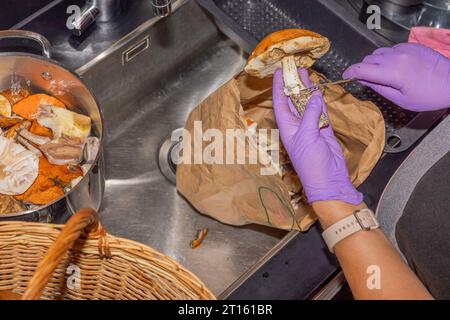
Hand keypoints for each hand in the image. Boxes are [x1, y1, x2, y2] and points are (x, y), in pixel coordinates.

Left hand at [273, 68, 362, 204]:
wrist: (328, 179)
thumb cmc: (311, 162)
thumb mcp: (307, 135)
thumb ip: (310, 114)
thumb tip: (314, 96)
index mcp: (287, 127)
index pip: (280, 102)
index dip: (278, 87)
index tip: (278, 71)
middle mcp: (296, 125)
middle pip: (293, 100)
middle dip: (293, 84)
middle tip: (294, 67)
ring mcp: (310, 126)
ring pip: (307, 103)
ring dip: (306, 89)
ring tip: (306, 73)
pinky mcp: (323, 129)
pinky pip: (320, 111)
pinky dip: (320, 101)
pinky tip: (318, 89)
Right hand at [343, 43, 449, 111]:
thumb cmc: (428, 96)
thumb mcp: (400, 99)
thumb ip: (378, 88)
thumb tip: (362, 80)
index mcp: (392, 72)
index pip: (362, 68)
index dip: (350, 72)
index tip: (344, 76)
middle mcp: (395, 57)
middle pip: (368, 59)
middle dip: (363, 69)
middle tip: (367, 81)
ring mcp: (403, 49)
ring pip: (378, 53)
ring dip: (374, 62)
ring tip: (382, 74)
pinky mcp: (410, 46)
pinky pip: (390, 50)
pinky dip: (387, 58)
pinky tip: (396, 68)